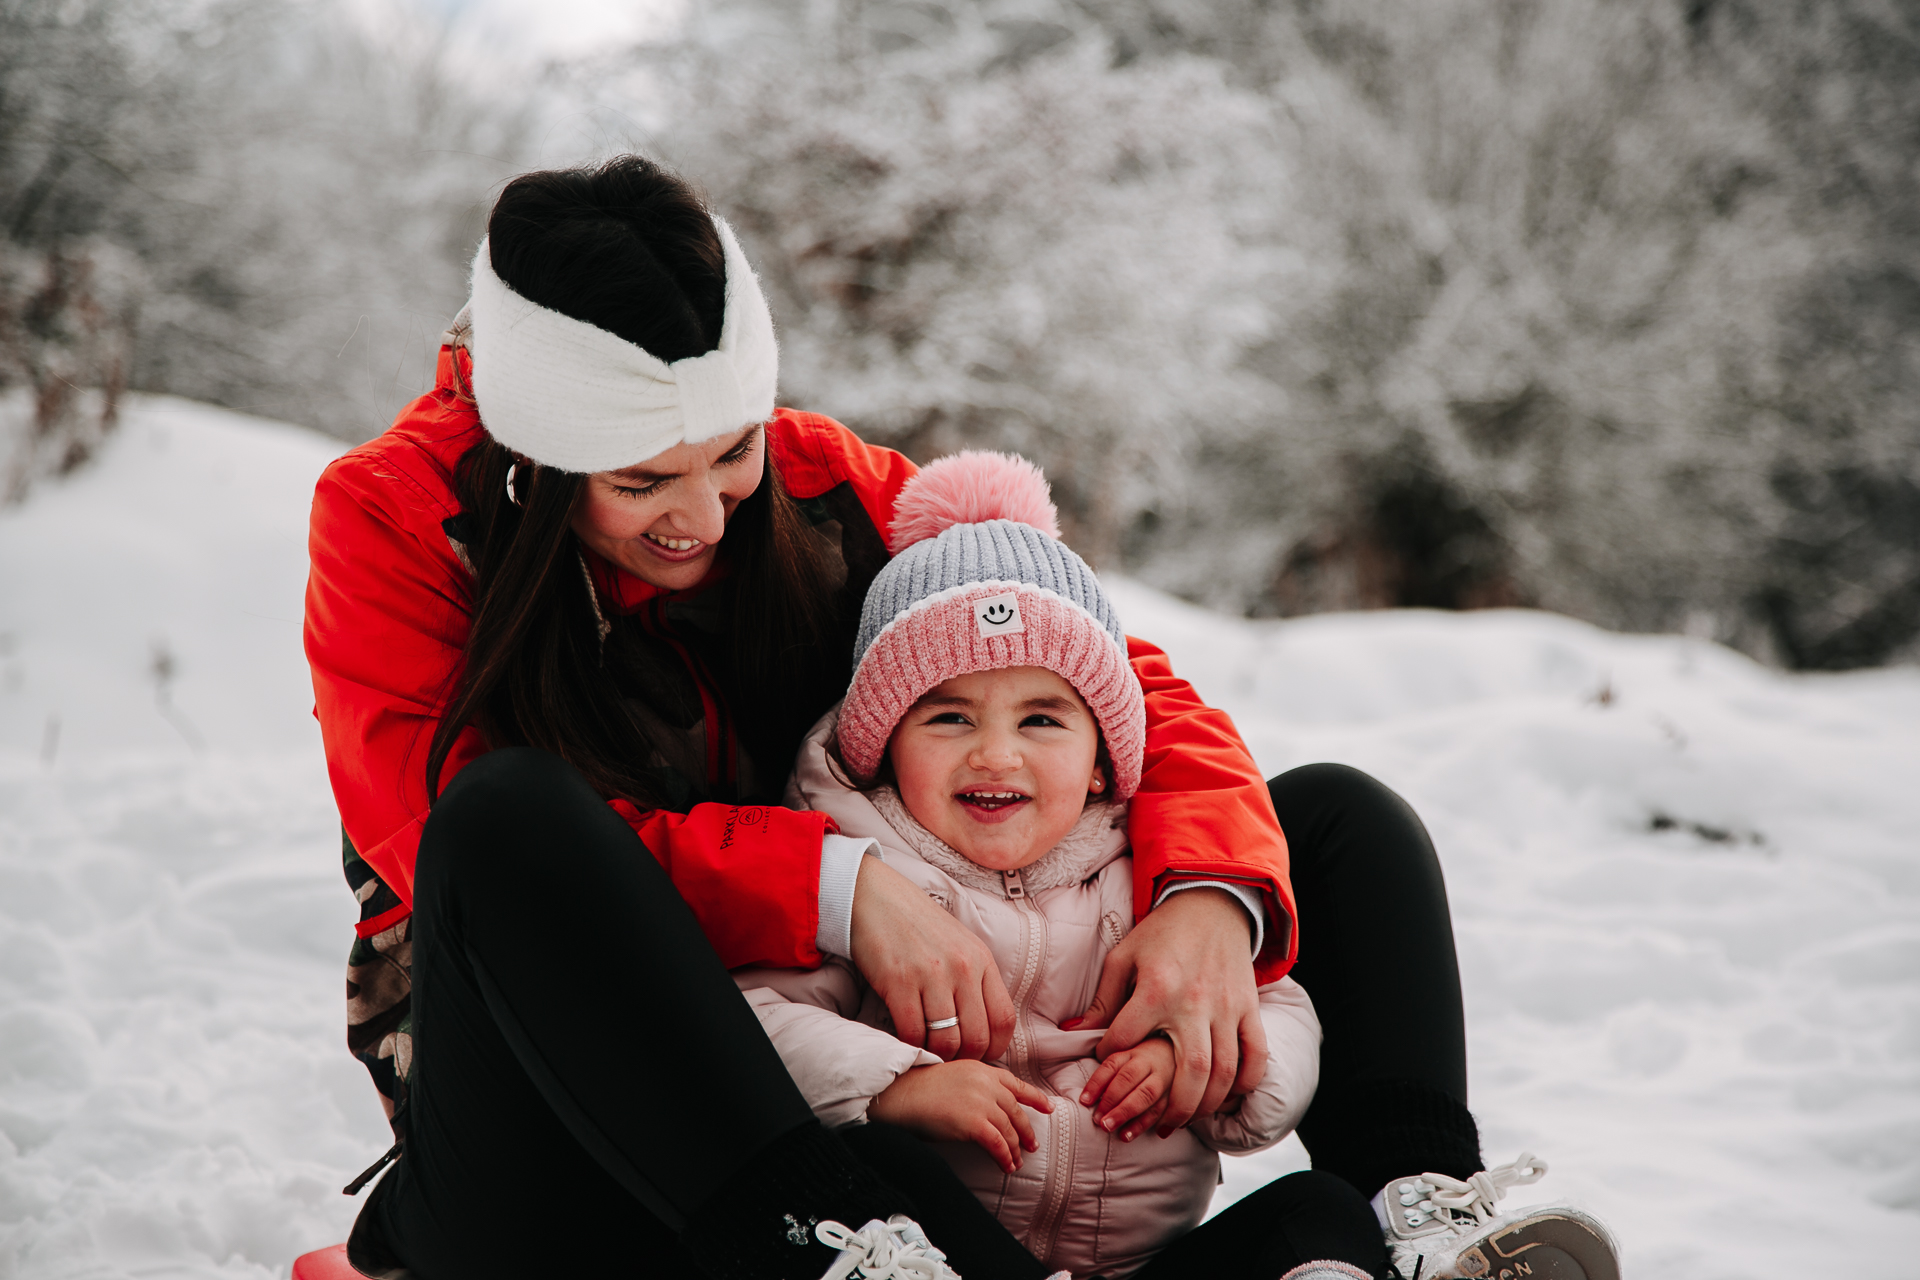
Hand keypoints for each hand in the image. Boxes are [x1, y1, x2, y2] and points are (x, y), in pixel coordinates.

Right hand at [849, 857, 1015, 1060]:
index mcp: (981, 960)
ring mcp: (931, 974)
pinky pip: (912, 1032)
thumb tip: (983, 1026)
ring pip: (947, 1041)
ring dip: (938, 1056)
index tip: (979, 1056)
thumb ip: (974, 980)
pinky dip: (911, 1045)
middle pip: (977, 1037)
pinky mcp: (899, 981)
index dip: (995, 1049)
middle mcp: (962, 968)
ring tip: (929, 1052)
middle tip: (950, 1060)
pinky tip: (906, 1040)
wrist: (876, 897)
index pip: (1004, 1019)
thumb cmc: (917, 925)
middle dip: (964, 1058)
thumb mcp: (960, 944)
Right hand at [870, 1061, 1053, 1173]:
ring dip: (1015, 1149)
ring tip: (1017, 1161)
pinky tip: (1006, 1166)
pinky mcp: (974, 1123)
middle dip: (1026, 1130)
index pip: (1015, 1083)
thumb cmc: (919, 1089)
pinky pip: (998, 1144)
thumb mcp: (954, 1076)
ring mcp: (982, 1102)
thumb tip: (991, 1109)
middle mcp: (986, 1083)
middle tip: (1031, 1144)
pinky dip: (1005, 1157)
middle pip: (1015, 1110)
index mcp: (982, 1069)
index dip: (1034, 1097)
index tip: (1048, 1107)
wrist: (900, 1094)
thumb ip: (976, 1086)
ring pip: (1009, 1129)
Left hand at [1070, 887, 1265, 1134]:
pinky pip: (1255, 1055)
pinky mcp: (1248, 1008)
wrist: (1211, 903)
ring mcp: (1226, 1008)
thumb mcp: (1122, 958)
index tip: (1103, 1062)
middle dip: (1173, 1109)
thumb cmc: (1161, 933)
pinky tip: (1227, 1095)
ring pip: (1224, 1073)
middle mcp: (1193, 1003)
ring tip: (1187, 1118)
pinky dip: (1245, 1082)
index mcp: (1155, 988)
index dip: (1108, 1056)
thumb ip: (1101, 1000)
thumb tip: (1072, 1033)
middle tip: (1158, 1125)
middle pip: (1190, 1073)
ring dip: (1206, 1104)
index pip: (1124, 1040)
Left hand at [1080, 1034, 1176, 1140]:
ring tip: (1113, 1131)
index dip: (1097, 1083)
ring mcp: (1165, 1076)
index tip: (1085, 1101)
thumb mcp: (1125, 1035)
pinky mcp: (1177, 1091)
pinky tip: (1132, 1135)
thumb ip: (1098, 1026)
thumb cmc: (1146, 1044)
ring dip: (1129, 1115)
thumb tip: (1066, 1026)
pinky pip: (1164, 1108)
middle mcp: (1149, 1060)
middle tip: (1099, 1121)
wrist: (1183, 1046)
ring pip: (1147, 1095)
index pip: (1112, 1064)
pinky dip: (1148, 1123)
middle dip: (1113, 1101)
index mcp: (1133, 1048)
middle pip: (1129, 1080)